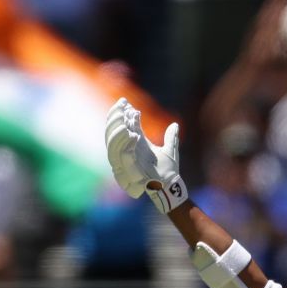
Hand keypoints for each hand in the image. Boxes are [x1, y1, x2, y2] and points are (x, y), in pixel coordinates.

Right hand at [104, 97, 186, 213]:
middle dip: (115, 118)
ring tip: (125, 117)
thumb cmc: (168, 171)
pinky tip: (132, 133)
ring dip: (116, 129)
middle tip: (122, 106)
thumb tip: (174, 124)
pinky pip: (121, 154)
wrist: (170, 186)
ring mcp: (125, 159)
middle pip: (112, 132)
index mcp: (134, 144)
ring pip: (112, 143)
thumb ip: (171, 137)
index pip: (121, 126)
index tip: (125, 102)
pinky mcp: (127, 168)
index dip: (119, 113)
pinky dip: (124, 144)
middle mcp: (126, 150)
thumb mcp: (170, 150)